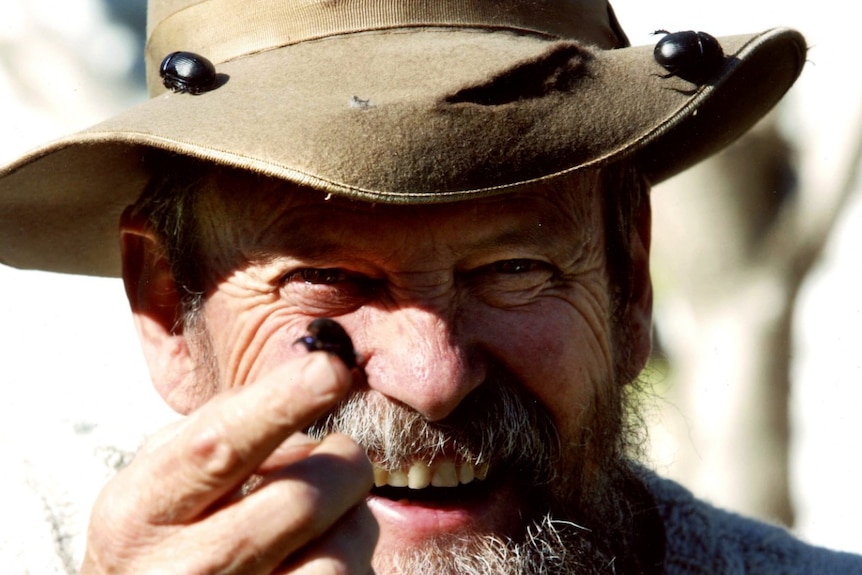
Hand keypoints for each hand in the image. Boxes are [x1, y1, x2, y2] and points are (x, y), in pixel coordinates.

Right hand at [79, 353, 377, 573]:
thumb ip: (219, 428)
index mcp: (139, 513)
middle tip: (343, 457)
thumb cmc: (161, 537)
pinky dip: (353, 558)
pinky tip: (322, 552)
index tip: (330, 369)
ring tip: (332, 515)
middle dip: (344, 464)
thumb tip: (303, 400)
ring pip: (337, 556)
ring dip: (354, 520)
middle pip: (301, 502)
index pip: (218, 447)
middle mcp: (180, 570)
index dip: (280, 403)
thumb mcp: (160, 479)